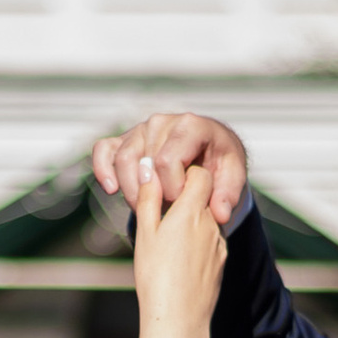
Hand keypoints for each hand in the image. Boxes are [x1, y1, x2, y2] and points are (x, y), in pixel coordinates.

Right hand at [91, 107, 251, 225]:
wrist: (209, 150)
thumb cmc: (221, 162)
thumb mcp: (234, 175)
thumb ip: (229, 194)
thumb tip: (219, 215)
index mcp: (191, 125)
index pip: (167, 160)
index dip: (172, 188)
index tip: (183, 201)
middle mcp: (163, 122)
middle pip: (144, 164)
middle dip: (153, 194)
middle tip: (166, 210)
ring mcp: (142, 129)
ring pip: (123, 160)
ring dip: (131, 191)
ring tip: (146, 208)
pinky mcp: (125, 139)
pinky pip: (103, 150)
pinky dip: (103, 170)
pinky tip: (112, 190)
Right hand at [132, 156, 224, 336]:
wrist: (179, 318)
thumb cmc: (157, 276)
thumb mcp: (146, 233)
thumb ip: (149, 199)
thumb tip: (149, 170)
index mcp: (192, 211)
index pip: (200, 174)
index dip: (184, 174)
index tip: (167, 185)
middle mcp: (211, 223)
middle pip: (205, 196)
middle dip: (186, 198)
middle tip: (163, 212)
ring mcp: (219, 243)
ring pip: (207, 219)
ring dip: (192, 221)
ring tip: (169, 242)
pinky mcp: (221, 261)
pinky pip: (211, 240)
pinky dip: (198, 241)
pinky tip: (180, 259)